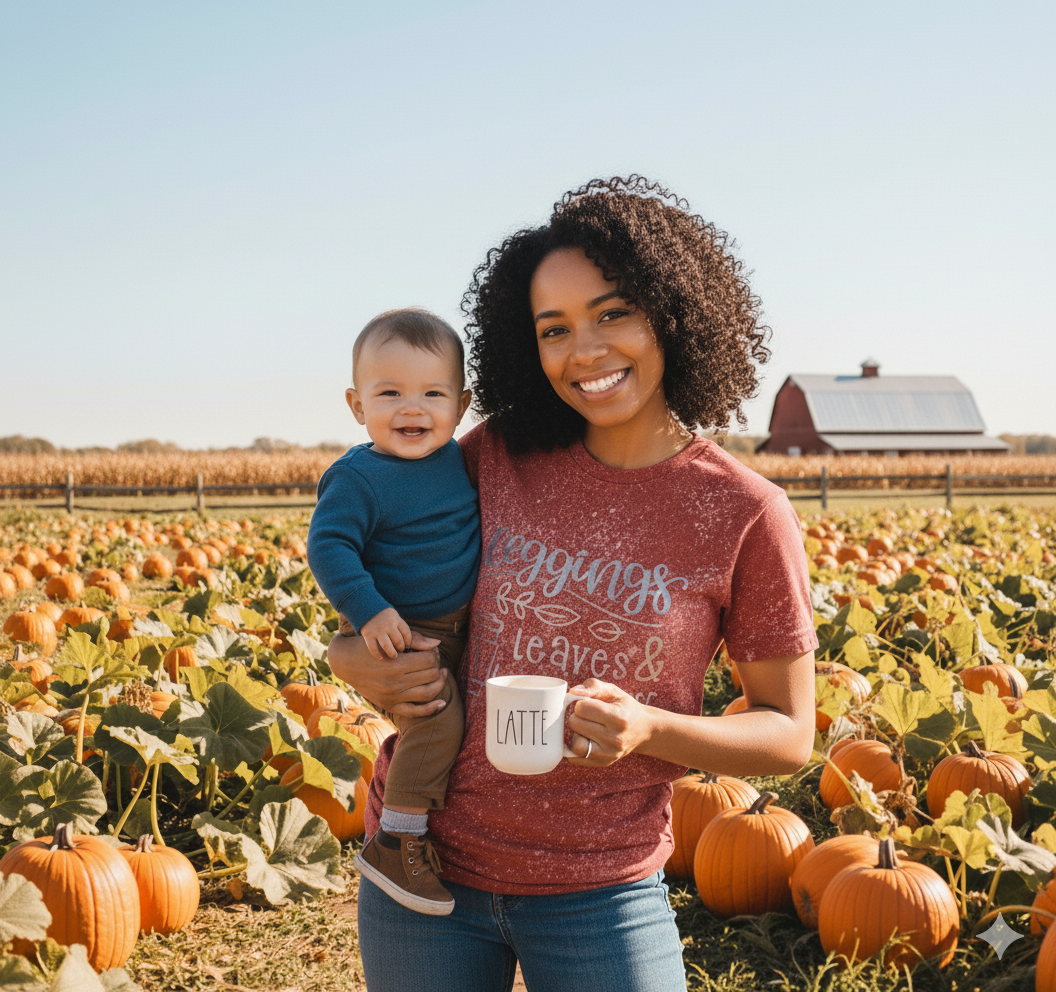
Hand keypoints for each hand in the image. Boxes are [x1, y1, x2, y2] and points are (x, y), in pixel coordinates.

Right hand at [327, 628, 444, 717]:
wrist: (346, 663)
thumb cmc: (371, 646)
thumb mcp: (391, 640)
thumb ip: (416, 640)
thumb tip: (438, 644)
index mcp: (396, 665)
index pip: (429, 660)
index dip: (434, 653)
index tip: (431, 650)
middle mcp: (395, 683)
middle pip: (430, 675)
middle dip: (437, 665)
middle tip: (434, 659)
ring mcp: (392, 697)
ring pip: (428, 693)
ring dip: (439, 682)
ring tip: (442, 674)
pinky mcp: (389, 706)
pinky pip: (415, 712)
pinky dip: (431, 709)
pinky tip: (442, 702)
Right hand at [359, 607, 412, 659]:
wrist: (365, 606)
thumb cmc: (382, 614)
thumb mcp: (393, 615)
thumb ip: (399, 625)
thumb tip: (407, 640)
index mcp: (396, 619)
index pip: (406, 632)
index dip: (408, 641)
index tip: (407, 645)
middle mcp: (388, 625)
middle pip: (398, 641)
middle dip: (401, 648)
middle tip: (400, 650)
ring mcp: (378, 630)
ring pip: (387, 646)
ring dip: (392, 653)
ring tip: (394, 655)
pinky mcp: (368, 635)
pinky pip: (373, 648)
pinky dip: (377, 655)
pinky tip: (380, 658)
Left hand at [564, 679, 653, 766]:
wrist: (643, 730)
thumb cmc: (625, 707)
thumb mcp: (614, 691)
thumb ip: (593, 686)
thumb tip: (572, 692)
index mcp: (618, 718)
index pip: (582, 708)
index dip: (582, 703)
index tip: (590, 704)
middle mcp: (614, 739)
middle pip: (575, 724)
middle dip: (577, 716)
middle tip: (588, 716)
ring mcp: (608, 755)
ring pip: (574, 744)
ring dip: (575, 734)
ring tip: (585, 729)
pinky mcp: (602, 763)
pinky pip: (575, 758)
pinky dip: (574, 748)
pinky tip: (584, 739)